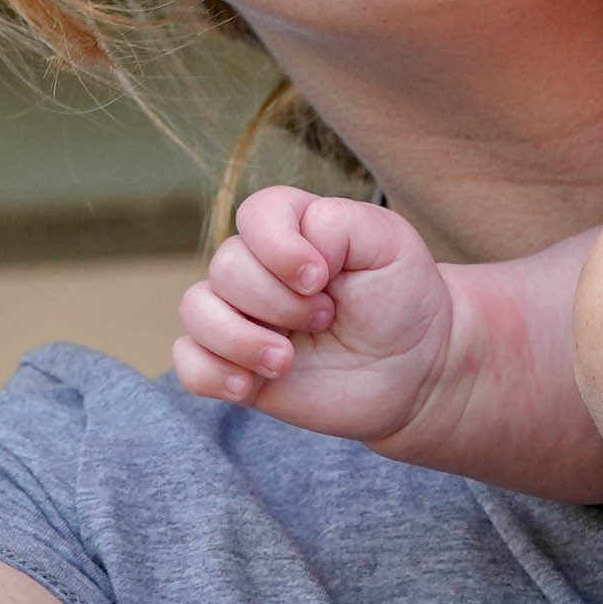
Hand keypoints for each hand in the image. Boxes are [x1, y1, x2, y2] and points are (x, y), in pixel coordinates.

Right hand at [174, 189, 452, 443]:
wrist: (414, 369)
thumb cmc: (401, 297)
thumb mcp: (390, 244)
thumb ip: (340, 222)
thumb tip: (296, 248)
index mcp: (291, 226)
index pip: (255, 216)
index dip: (280, 249)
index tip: (322, 280)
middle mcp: (257, 266)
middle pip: (226, 268)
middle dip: (278, 303)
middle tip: (326, 320)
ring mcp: (241, 315)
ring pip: (196, 310)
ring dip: (239, 340)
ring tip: (285, 362)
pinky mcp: (233, 362)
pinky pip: (188, 361)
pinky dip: (210, 374)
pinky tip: (248, 387)